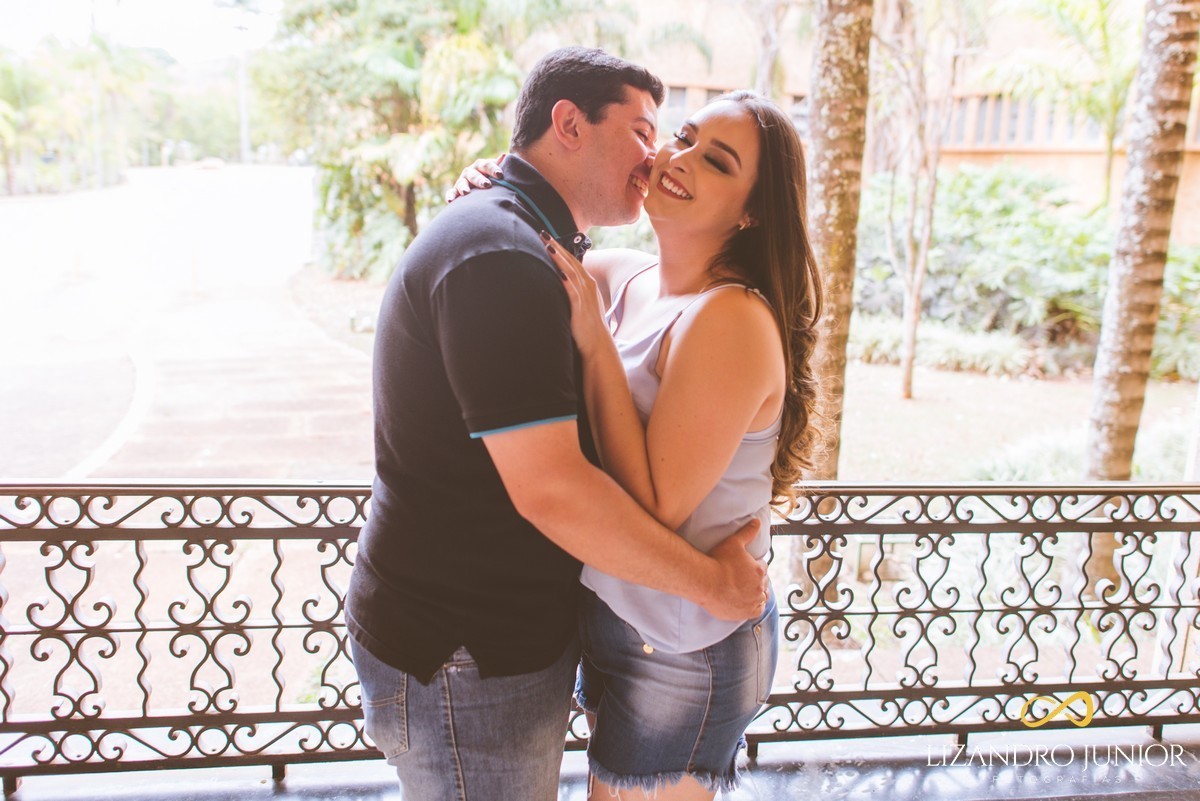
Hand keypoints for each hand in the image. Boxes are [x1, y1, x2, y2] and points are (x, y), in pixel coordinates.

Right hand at [446, 154, 505, 202]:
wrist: (482, 186)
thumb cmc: (493, 178)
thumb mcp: (496, 171)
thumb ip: (500, 165)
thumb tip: (504, 156)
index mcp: (481, 165)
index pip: (487, 165)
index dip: (493, 169)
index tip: (500, 175)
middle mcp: (470, 171)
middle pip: (474, 175)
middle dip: (480, 180)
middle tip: (487, 185)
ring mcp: (462, 181)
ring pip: (462, 183)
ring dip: (463, 187)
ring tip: (466, 192)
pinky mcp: (456, 190)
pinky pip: (452, 192)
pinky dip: (450, 196)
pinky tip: (451, 201)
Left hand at [543, 234, 610, 356]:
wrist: (599, 344)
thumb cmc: (588, 327)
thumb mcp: (583, 304)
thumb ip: (574, 293)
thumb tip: (561, 285)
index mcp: (588, 284)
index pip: (573, 261)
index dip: (561, 248)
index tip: (548, 238)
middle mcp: (588, 286)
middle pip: (571, 261)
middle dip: (557, 246)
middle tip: (543, 233)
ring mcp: (585, 295)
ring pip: (570, 271)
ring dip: (559, 258)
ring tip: (547, 245)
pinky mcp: (580, 306)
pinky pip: (572, 290)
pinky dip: (565, 279)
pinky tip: (558, 271)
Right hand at [702, 519, 769, 620]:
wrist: (705, 582)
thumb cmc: (718, 561)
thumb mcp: (733, 542)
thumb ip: (747, 532)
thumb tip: (757, 521)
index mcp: (759, 570)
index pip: (762, 567)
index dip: (754, 565)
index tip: (746, 566)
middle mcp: (759, 586)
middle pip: (762, 582)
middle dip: (755, 579)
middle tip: (742, 578)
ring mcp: (753, 601)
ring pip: (761, 597)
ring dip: (756, 593)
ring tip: (745, 591)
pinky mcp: (746, 612)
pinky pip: (757, 611)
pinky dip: (754, 606)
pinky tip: (747, 603)